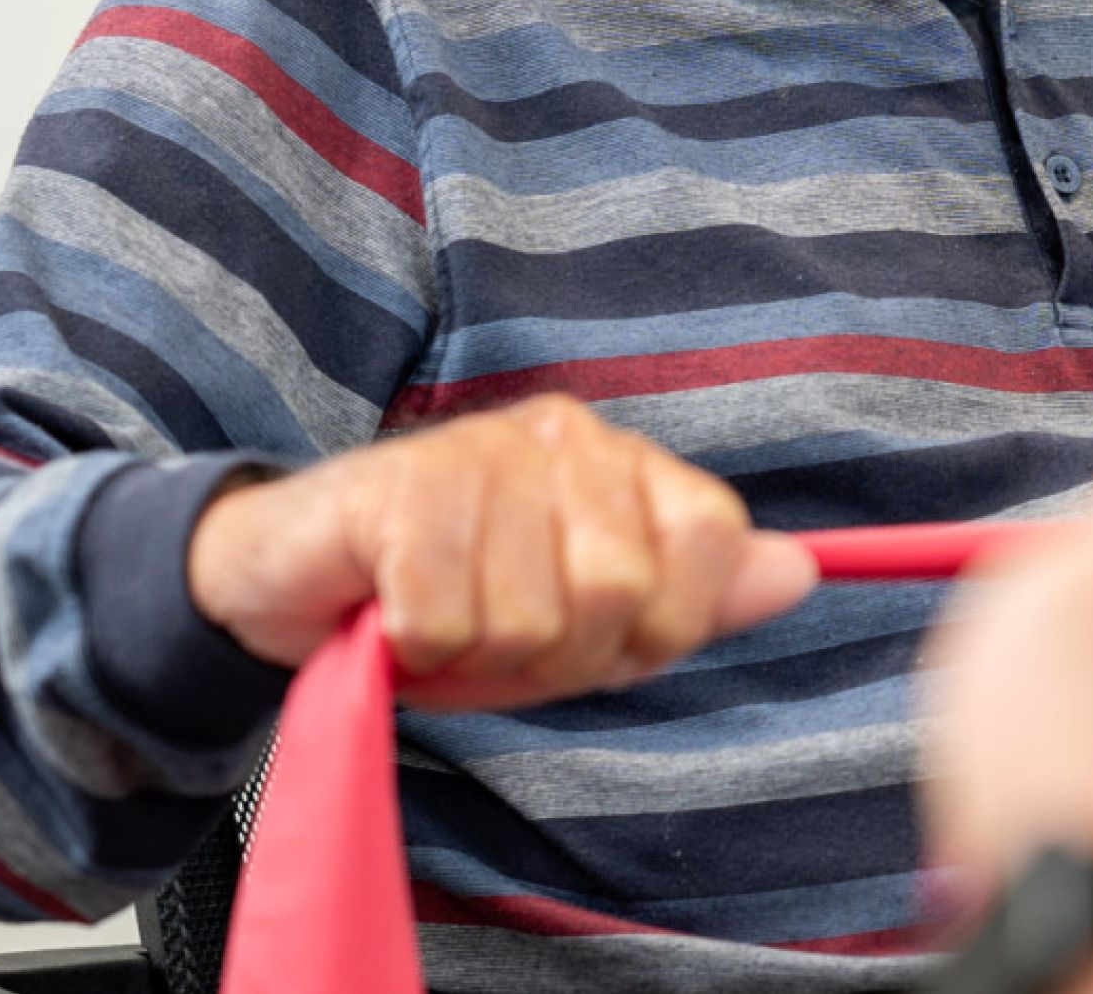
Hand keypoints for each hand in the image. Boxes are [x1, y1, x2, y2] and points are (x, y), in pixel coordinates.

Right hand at [186, 394, 817, 710]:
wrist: (290, 579)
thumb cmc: (452, 603)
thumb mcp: (586, 620)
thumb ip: (694, 598)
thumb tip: (803, 573)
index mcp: (623, 460)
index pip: (712, 540)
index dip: (663, 623)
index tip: (600, 637)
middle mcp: (564, 437)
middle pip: (623, 591)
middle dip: (559, 654)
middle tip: (498, 637)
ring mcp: (482, 453)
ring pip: (535, 616)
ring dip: (480, 655)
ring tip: (441, 624)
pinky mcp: (400, 488)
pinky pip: (447, 621)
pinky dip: (417, 649)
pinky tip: (391, 615)